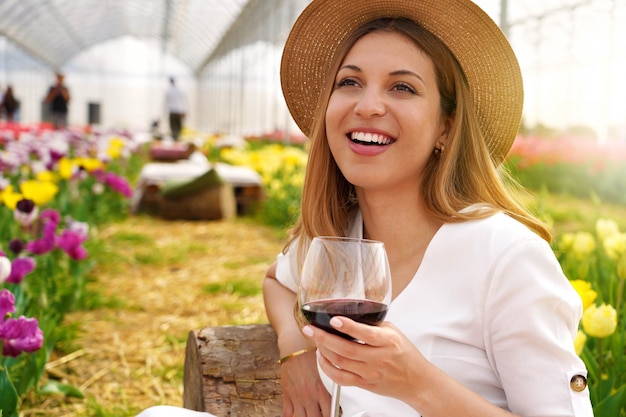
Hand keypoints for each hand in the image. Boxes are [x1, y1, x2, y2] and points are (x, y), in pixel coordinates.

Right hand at [280, 349, 330, 416]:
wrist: (295, 344)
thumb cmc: (311, 353)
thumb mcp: (326, 370)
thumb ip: (329, 387)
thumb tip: (336, 400)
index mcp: (321, 390)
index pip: (329, 413)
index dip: (332, 416)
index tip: (332, 415)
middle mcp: (309, 395)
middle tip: (319, 415)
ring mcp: (297, 396)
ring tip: (309, 415)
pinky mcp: (287, 394)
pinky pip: (287, 414)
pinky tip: (295, 415)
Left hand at [302, 317, 425, 401]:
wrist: (416, 381)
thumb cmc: (405, 354)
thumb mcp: (393, 332)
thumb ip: (373, 324)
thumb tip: (349, 314)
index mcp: (388, 341)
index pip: (366, 334)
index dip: (348, 327)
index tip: (334, 319)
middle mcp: (378, 358)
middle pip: (346, 350)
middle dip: (323, 338)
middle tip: (310, 329)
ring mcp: (370, 373)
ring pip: (339, 363)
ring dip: (323, 350)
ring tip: (315, 338)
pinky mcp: (364, 384)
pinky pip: (340, 378)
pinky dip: (326, 368)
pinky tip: (322, 357)